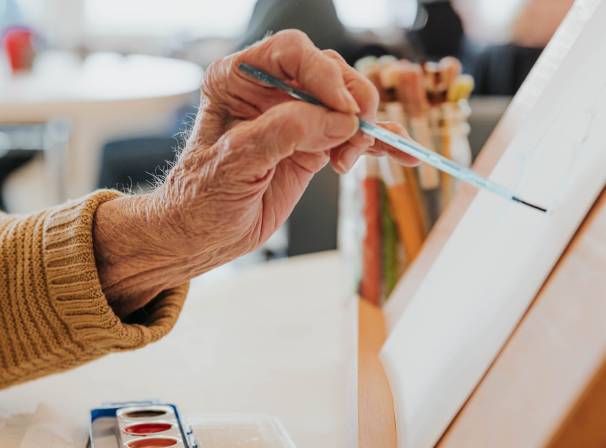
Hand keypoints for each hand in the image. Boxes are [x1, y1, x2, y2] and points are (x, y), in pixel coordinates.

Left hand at [93, 30, 419, 317]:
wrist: (201, 237)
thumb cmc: (200, 198)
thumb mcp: (234, 162)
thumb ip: (284, 133)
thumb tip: (341, 121)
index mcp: (238, 78)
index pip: (292, 52)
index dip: (323, 73)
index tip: (343, 109)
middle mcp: (271, 90)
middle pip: (329, 73)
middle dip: (349, 103)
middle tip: (351, 138)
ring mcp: (297, 118)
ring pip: (348, 104)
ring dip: (364, 128)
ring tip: (349, 161)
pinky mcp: (314, 146)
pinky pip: (354, 137)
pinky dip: (380, 145)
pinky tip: (405, 153)